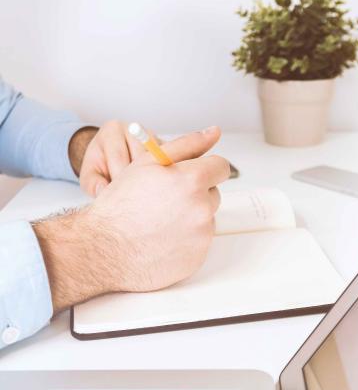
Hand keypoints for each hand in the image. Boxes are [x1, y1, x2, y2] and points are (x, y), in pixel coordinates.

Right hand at [34, 126, 229, 312]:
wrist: (105, 249)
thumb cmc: (121, 204)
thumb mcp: (148, 163)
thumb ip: (186, 144)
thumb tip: (214, 132)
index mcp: (192, 180)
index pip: (221, 167)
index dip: (205, 169)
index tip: (193, 175)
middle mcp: (202, 208)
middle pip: (214, 194)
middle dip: (196, 194)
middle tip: (166, 200)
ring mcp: (201, 236)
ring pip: (206, 218)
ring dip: (191, 216)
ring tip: (161, 221)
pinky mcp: (198, 257)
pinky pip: (200, 242)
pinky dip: (187, 239)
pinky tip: (163, 239)